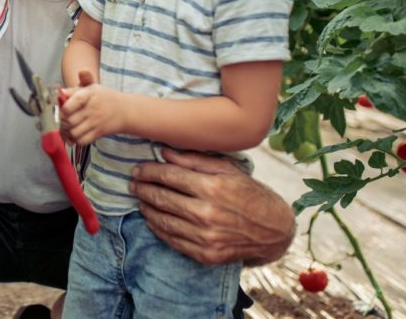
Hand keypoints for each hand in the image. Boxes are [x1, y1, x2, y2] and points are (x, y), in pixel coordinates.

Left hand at [59, 69, 124, 145]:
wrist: (125, 110)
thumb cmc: (104, 97)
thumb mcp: (91, 88)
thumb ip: (74, 90)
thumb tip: (60, 92)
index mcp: (87, 95)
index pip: (68, 106)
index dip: (61, 110)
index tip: (62, 109)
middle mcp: (91, 109)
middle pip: (68, 121)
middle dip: (62, 122)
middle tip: (63, 120)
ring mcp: (95, 123)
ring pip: (73, 132)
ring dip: (68, 132)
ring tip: (68, 127)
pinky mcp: (98, 133)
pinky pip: (82, 141)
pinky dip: (76, 139)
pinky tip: (77, 134)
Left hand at [130, 147, 294, 265]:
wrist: (273, 229)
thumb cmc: (249, 193)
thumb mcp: (227, 169)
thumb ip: (194, 160)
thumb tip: (163, 151)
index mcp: (213, 188)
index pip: (169, 176)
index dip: (148, 171)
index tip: (137, 169)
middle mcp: (208, 213)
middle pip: (162, 198)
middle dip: (142, 189)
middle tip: (132, 183)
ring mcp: (206, 237)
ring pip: (163, 221)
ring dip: (147, 208)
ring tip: (140, 199)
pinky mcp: (206, 254)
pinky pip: (172, 240)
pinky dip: (158, 229)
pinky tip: (152, 219)